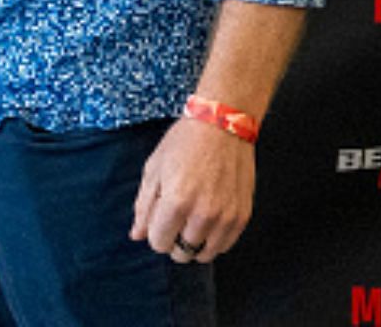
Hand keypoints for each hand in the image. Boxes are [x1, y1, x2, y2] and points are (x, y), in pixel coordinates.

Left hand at [129, 118, 255, 263]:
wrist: (222, 126)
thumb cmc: (183, 144)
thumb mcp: (154, 169)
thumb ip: (144, 206)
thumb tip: (137, 235)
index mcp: (176, 202)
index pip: (159, 243)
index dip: (154, 234)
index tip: (158, 220)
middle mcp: (203, 214)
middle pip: (182, 253)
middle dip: (173, 241)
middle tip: (174, 220)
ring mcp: (226, 217)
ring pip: (205, 253)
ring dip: (193, 243)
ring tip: (190, 221)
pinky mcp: (243, 216)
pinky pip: (225, 246)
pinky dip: (213, 241)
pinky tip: (207, 223)